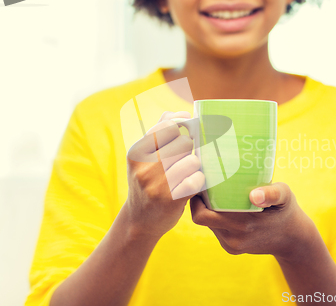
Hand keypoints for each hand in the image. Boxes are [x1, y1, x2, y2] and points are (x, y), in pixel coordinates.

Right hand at [126, 111, 204, 240]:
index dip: (181, 127)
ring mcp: (157, 184)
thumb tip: (181, 114)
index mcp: (136, 152)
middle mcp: (144, 167)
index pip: (169, 126)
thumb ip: (159, 131)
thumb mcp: (144, 157)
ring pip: (193, 159)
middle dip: (189, 149)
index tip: (185, 133)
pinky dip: (199, 181)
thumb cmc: (148, 182)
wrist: (139, 220)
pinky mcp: (171, 200)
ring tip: (187, 173)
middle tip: (185, 158)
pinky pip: (197, 179)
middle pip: (184, 141)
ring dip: (195, 166)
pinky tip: (192, 185)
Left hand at [190, 183, 315, 260]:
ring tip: (214, 193)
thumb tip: (254, 195)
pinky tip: (224, 207)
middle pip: (202, 219)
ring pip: (208, 225)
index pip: (203, 215)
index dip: (196, 199)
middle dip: (199, 202)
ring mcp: (232, 246)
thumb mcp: (285, 196)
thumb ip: (272, 193)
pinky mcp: (232, 249)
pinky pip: (216, 231)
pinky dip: (216, 219)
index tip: (201, 182)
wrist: (293, 239)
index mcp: (243, 224)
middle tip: (205, 185)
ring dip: (208, 210)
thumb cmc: (286, 210)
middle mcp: (234, 238)